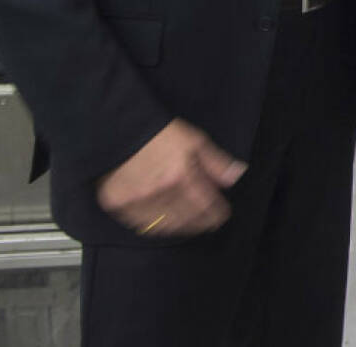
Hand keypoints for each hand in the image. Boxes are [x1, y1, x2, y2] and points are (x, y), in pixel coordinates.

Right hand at [95, 118, 245, 237]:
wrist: (118, 129)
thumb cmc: (158, 133)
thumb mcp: (194, 140)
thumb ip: (216, 162)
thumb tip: (236, 176)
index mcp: (180, 174)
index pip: (206, 205)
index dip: (218, 212)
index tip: (223, 215)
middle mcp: (159, 191)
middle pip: (188, 218)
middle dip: (203, 222)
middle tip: (210, 222)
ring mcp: (137, 201)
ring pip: (167, 226)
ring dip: (183, 227)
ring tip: (192, 224)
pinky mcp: (119, 206)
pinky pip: (143, 226)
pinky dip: (159, 227)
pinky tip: (168, 223)